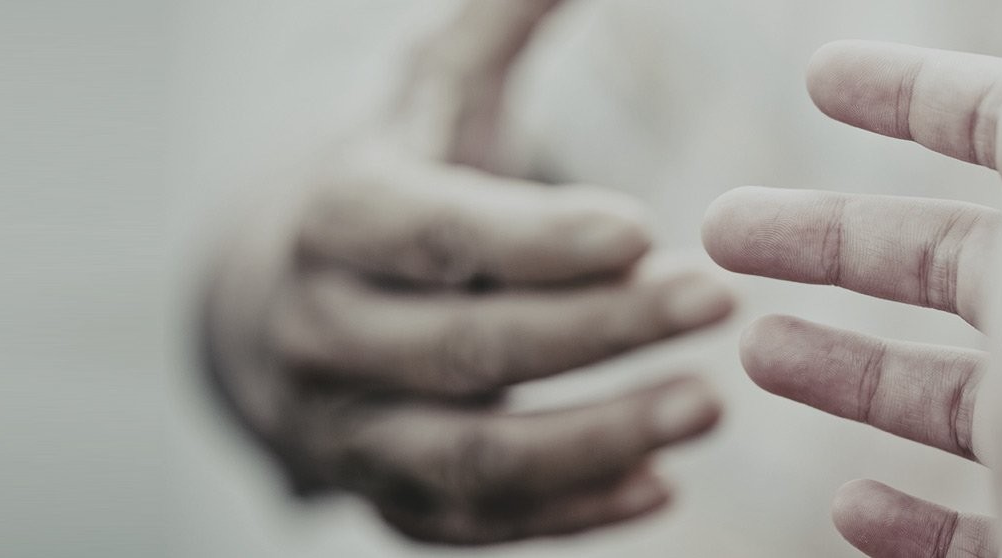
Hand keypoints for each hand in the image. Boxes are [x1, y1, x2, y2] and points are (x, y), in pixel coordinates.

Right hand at [200, 0, 732, 544]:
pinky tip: (661, 485)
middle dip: (595, 333)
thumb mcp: (433, 97)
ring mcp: (347, 428)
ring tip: (708, 405)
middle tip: (717, 305)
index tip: (646, 230)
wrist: (284, 303)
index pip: (433, 233)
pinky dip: (568, 515)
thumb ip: (499, 27)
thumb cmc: (396, 180)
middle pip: (461, 347)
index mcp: (335, 218)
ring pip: (466, 460)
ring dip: (593, 441)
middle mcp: (323, 332)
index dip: (537, 238)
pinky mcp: (381, 499)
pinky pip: (473, 525)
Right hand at [701, 0, 1001, 555]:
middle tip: (715, 231)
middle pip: (947, 261)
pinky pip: (963, 525)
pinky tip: (850, 498)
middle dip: (828, 236)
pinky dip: (897, 507)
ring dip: (840, 365)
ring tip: (748, 355)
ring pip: (939, 394)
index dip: (915, 91)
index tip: (813, 76)